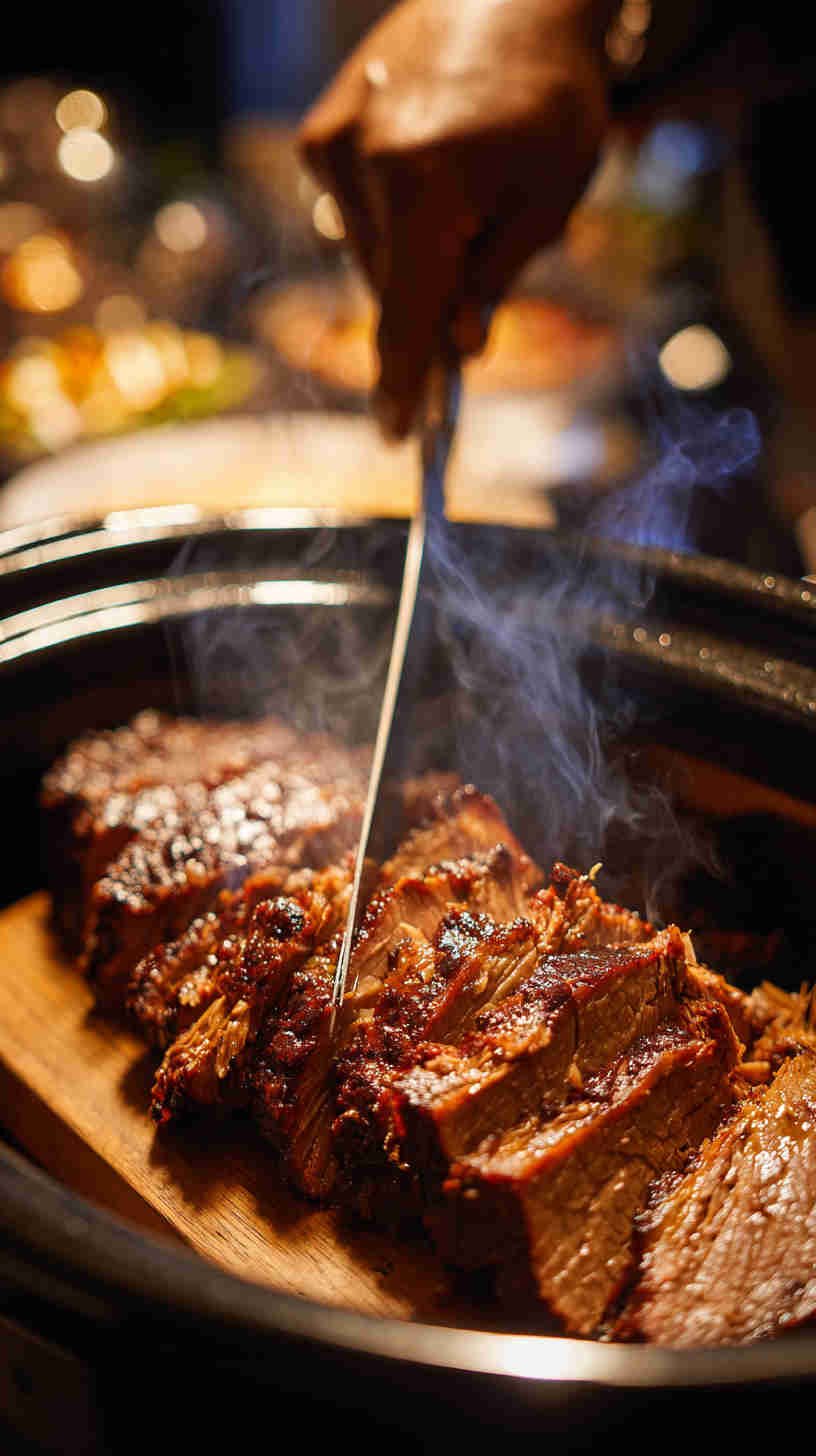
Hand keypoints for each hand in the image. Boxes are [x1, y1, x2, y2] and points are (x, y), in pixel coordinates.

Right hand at [300, 0, 611, 436]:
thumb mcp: (549, 199)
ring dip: (409, 264)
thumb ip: (497, 278)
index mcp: (428, 181)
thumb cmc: (548, 96)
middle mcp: (364, 161)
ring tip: (461, 210)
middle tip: (464, 324)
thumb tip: (460, 346)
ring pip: (367, 256)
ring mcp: (333, 143)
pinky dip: (387, 226)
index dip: (404, 379)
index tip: (396, 432)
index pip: (407, 311)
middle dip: (425, 314)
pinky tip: (427, 187)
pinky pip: (349, 216)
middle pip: (388, 289)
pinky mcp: (320, 132)